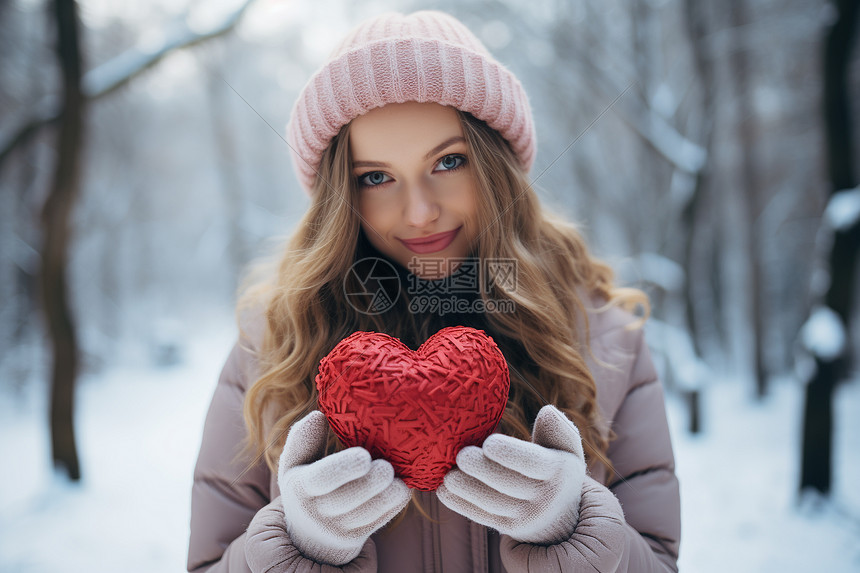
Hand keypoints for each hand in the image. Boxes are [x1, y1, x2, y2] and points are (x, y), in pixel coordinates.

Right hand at [277, 410, 411, 565]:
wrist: (308, 534)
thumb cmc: (307, 484)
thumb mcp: (295, 464)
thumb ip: (303, 440)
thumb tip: (317, 416)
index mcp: (300, 486)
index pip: (320, 479)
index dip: (343, 468)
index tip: (364, 455)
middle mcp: (317, 511)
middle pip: (345, 499)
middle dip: (369, 484)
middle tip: (386, 467)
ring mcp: (338, 528)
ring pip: (365, 515)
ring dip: (385, 497)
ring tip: (398, 480)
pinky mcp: (357, 537)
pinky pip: (378, 523)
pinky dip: (392, 507)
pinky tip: (402, 490)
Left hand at [436, 404, 586, 544]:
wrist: (562, 517)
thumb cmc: (555, 468)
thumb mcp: (566, 449)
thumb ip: (557, 430)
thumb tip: (547, 410)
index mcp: (559, 471)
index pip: (534, 463)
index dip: (511, 454)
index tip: (489, 443)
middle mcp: (545, 498)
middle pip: (510, 483)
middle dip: (483, 470)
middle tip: (461, 456)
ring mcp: (526, 516)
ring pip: (493, 503)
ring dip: (468, 489)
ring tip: (448, 475)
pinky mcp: (508, 528)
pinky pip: (482, 517)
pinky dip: (462, 504)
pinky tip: (444, 491)